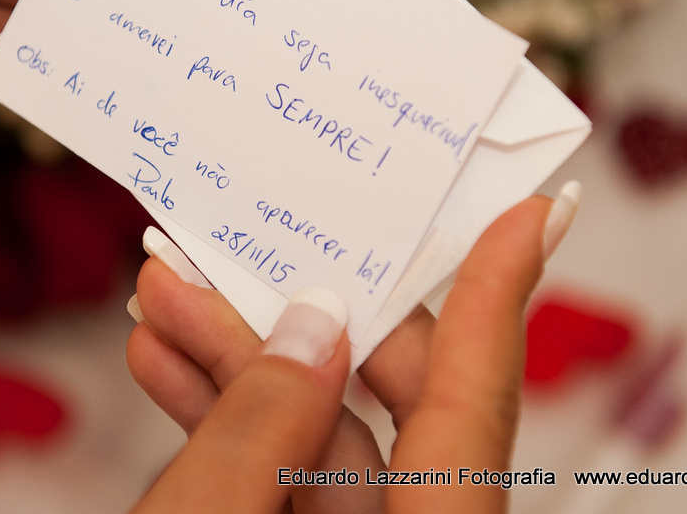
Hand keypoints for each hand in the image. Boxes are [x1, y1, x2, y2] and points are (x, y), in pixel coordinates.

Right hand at [129, 187, 579, 512]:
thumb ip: (262, 433)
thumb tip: (310, 327)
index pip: (476, 405)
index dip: (495, 299)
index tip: (527, 209)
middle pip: (385, 399)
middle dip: (290, 321)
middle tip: (223, 257)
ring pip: (310, 434)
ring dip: (229, 365)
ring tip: (160, 302)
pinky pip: (276, 476)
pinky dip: (221, 428)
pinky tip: (163, 368)